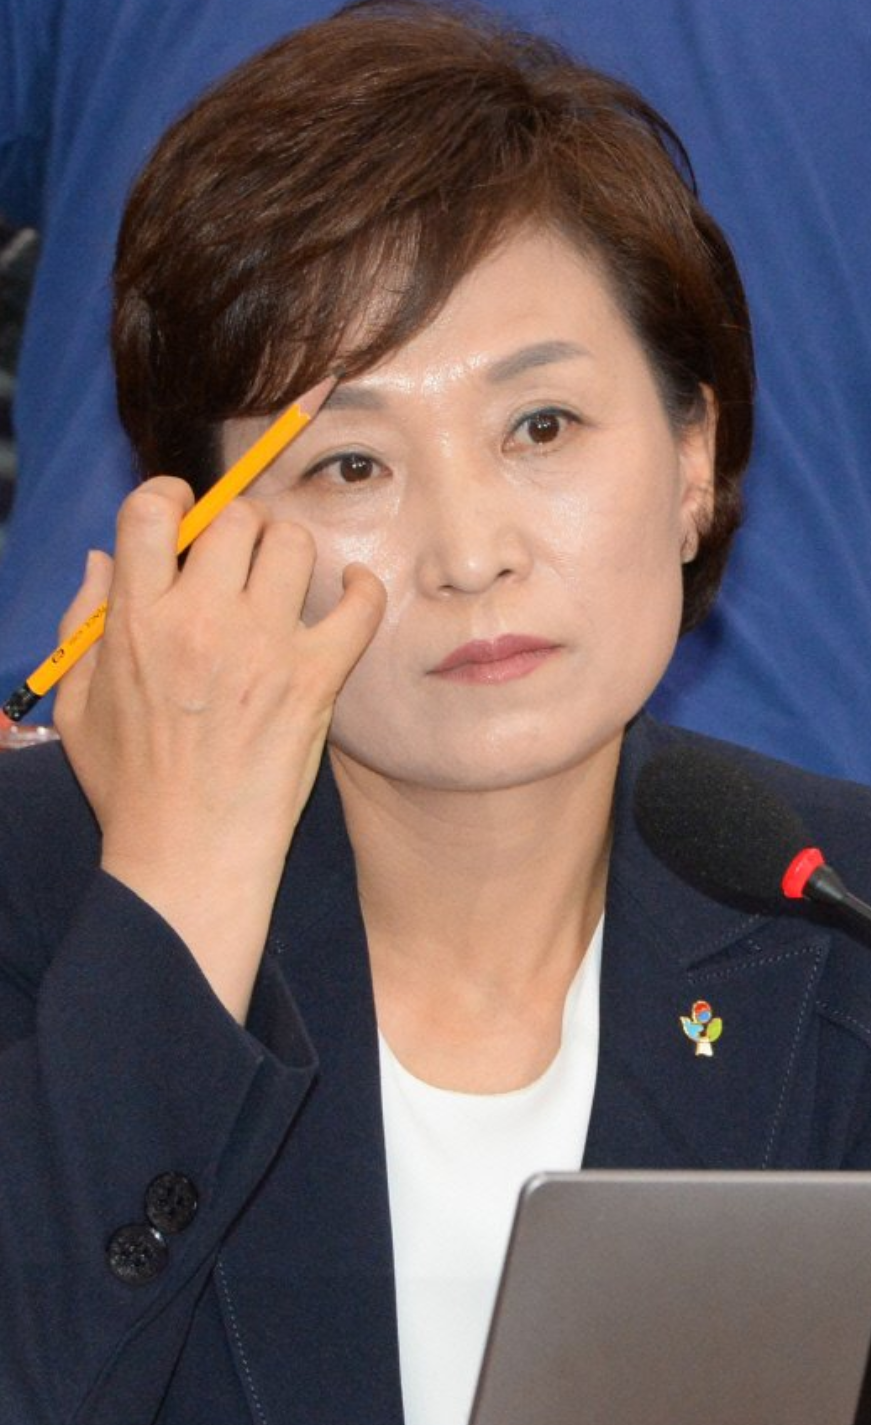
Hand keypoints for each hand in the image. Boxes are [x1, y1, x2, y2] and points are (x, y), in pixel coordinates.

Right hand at [54, 477, 384, 1019]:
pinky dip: (362, 587)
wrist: (190, 855)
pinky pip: (359, 606)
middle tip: (240, 551)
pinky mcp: (315, 679)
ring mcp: (265, 647)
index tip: (180, 512)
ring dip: (288, 549)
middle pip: (234, 519)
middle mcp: (203, 621)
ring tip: (285, 575)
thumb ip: (83, 623)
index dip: (168, 497)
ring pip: (293, 544)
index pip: (152, 511)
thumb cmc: (130, 788)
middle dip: (236, 524)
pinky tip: (353, 587)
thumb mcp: (78, 704)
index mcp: (138, 621)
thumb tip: (104, 562)